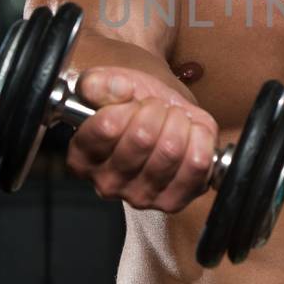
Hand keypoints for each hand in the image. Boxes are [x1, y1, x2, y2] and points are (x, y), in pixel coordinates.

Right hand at [65, 66, 218, 211]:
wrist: (163, 111)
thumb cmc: (132, 101)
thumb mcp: (110, 83)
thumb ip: (100, 83)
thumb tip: (117, 88)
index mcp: (82, 157)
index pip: (107, 127)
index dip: (128, 105)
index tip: (132, 101)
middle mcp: (107, 183)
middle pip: (142, 138)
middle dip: (157, 110)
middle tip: (157, 108)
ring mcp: (141, 197)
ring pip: (171, 150)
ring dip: (179, 123)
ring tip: (173, 120)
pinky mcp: (174, 201)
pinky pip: (198, 165)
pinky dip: (201, 140)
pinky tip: (190, 135)